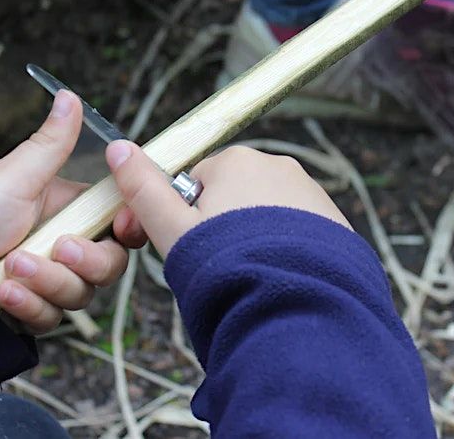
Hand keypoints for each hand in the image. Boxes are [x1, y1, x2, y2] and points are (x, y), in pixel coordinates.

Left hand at [0, 91, 127, 333]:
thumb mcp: (13, 177)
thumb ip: (51, 144)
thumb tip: (69, 95)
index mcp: (68, 209)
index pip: (119, 222)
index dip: (128, 228)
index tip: (123, 228)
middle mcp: (63, 246)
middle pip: (109, 265)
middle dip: (86, 261)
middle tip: (60, 249)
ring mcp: (48, 281)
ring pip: (81, 295)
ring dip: (47, 283)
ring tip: (9, 267)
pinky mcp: (30, 311)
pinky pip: (50, 319)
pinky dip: (27, 306)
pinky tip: (1, 294)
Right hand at [106, 141, 350, 257]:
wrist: (296, 305)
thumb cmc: (226, 267)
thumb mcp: (172, 229)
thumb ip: (144, 189)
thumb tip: (118, 149)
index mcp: (236, 161)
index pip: (197, 182)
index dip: (183, 218)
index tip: (184, 248)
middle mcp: (278, 166)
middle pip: (233, 196)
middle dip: (220, 228)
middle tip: (215, 267)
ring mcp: (311, 193)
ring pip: (265, 215)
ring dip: (252, 239)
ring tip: (248, 274)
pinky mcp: (334, 222)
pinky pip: (297, 230)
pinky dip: (283, 249)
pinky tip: (276, 275)